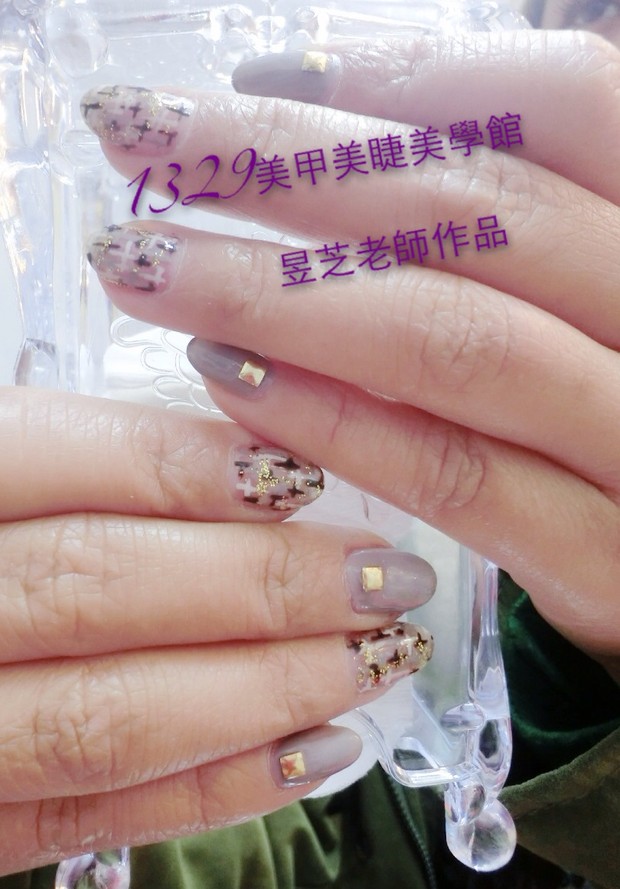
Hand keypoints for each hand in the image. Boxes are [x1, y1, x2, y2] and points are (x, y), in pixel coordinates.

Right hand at [0, 387, 434, 874]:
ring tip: (377, 656)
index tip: (303, 468)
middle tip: (384, 574)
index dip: (187, 469)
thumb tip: (239, 444)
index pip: (58, 468)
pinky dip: (221, 788)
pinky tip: (320, 749)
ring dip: (267, 686)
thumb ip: (74, 460)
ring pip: (110, 714)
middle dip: (261, 582)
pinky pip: (100, 815)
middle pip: (98, 588)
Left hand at [81, 30, 619, 677]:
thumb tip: (323, 147)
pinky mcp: (598, 555)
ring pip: (457, 342)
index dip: (414, 82)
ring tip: (149, 266)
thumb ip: (490, 234)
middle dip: (294, 168)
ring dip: (284, 296)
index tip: (265, 77)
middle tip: (148, 139)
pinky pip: (454, 476)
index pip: (563, 107)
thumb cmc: (602, 410)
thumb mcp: (572, 300)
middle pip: (480, 214)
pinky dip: (336, 422)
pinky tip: (226, 377)